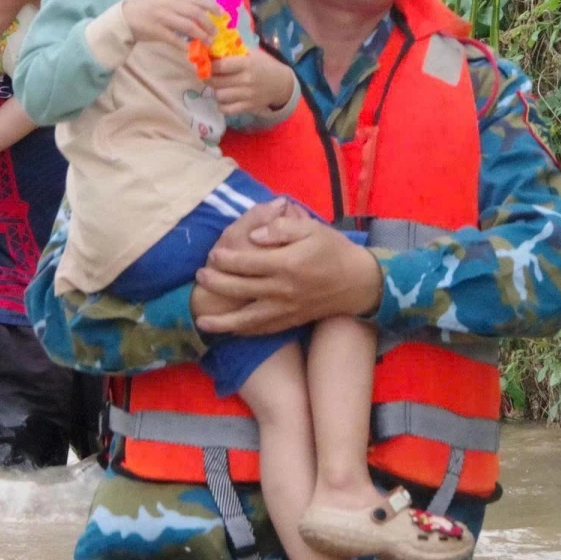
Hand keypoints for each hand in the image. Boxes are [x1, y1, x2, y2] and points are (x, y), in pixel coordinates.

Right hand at [123, 0, 216, 47]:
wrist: (124, 18)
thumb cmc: (146, 11)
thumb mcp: (164, 3)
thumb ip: (180, 6)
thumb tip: (201, 13)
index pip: (196, 0)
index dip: (211, 6)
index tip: (222, 13)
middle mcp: (169, 5)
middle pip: (195, 13)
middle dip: (208, 24)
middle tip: (215, 33)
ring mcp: (163, 18)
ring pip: (188, 26)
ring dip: (201, 35)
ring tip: (208, 43)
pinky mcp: (156, 31)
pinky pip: (175, 39)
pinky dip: (185, 46)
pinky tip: (192, 51)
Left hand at [191, 210, 382, 335]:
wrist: (360, 283)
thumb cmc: (334, 250)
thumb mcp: (312, 228)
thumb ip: (281, 228)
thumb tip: (253, 235)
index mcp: (287, 264)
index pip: (248, 262)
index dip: (227, 259)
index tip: (213, 255)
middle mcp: (283, 289)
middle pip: (241, 289)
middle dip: (217, 284)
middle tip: (200, 277)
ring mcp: (287, 309)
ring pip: (248, 318)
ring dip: (223, 321)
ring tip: (201, 320)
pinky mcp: (291, 321)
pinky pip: (263, 329)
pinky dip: (244, 331)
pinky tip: (229, 331)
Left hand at [210, 52, 295, 115]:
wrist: (281, 83)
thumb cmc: (264, 65)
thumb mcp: (252, 53)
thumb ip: (233, 51)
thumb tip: (211, 49)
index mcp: (247, 64)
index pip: (221, 66)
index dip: (210, 65)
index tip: (207, 64)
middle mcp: (246, 80)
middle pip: (216, 82)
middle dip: (208, 78)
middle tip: (208, 75)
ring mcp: (247, 96)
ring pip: (219, 96)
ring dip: (216, 91)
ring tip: (219, 86)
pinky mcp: (248, 107)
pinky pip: (226, 109)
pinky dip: (222, 105)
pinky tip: (224, 99)